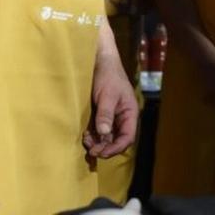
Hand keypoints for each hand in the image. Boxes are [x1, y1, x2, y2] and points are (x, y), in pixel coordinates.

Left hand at [83, 45, 138, 159]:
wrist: (100, 61)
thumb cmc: (108, 76)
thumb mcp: (107, 95)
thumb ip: (106, 114)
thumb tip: (104, 134)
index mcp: (129, 113)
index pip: (127, 137)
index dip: (116, 148)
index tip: (102, 153)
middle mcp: (122, 118)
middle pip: (117, 140)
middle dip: (105, 148)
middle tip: (92, 151)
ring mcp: (112, 117)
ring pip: (107, 137)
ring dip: (98, 143)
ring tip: (86, 142)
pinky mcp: (102, 114)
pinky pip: (99, 130)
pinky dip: (93, 136)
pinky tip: (85, 135)